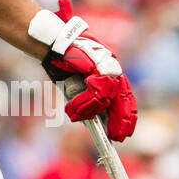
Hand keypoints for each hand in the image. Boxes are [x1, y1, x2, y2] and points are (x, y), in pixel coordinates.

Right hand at [30, 0, 136, 140]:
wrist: (53, 42)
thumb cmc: (63, 63)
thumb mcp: (77, 84)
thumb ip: (88, 98)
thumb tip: (92, 121)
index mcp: (111, 71)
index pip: (125, 96)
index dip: (126, 114)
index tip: (126, 131)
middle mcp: (113, 68)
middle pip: (123, 98)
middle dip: (120, 120)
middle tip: (116, 137)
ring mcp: (107, 66)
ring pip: (107, 99)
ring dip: (89, 111)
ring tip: (73, 114)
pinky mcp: (99, 65)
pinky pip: (96, 93)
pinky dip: (83, 103)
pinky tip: (71, 108)